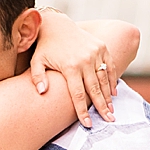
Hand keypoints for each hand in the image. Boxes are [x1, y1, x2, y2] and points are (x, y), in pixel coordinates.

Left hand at [29, 10, 115, 126]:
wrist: (57, 25)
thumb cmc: (45, 47)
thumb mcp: (36, 61)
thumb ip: (37, 77)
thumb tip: (42, 93)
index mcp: (70, 66)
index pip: (78, 94)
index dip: (83, 111)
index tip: (88, 124)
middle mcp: (85, 60)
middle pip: (95, 89)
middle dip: (102, 107)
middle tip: (109, 121)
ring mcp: (95, 53)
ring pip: (104, 79)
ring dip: (109, 97)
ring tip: (111, 111)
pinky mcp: (102, 47)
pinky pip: (109, 66)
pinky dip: (112, 80)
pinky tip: (113, 93)